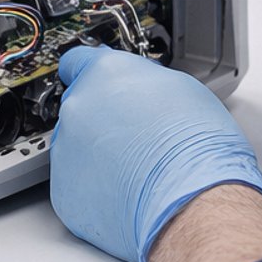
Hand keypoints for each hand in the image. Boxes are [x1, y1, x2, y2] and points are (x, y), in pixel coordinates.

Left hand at [49, 47, 261, 261]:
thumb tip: (141, 89)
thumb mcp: (184, 89)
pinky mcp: (64, 190)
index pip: (77, 61)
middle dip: (102, 120)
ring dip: (98, 155)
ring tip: (136, 170)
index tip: (96, 83)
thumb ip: (145, 83)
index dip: (90, 74)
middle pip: (80, 107)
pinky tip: (126, 192)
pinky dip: (96, 189)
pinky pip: (76, 184)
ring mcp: (66, 150)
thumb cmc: (198, 148)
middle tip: (136, 137)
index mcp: (104, 73)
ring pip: (75, 147)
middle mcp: (78, 106)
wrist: (193, 200)